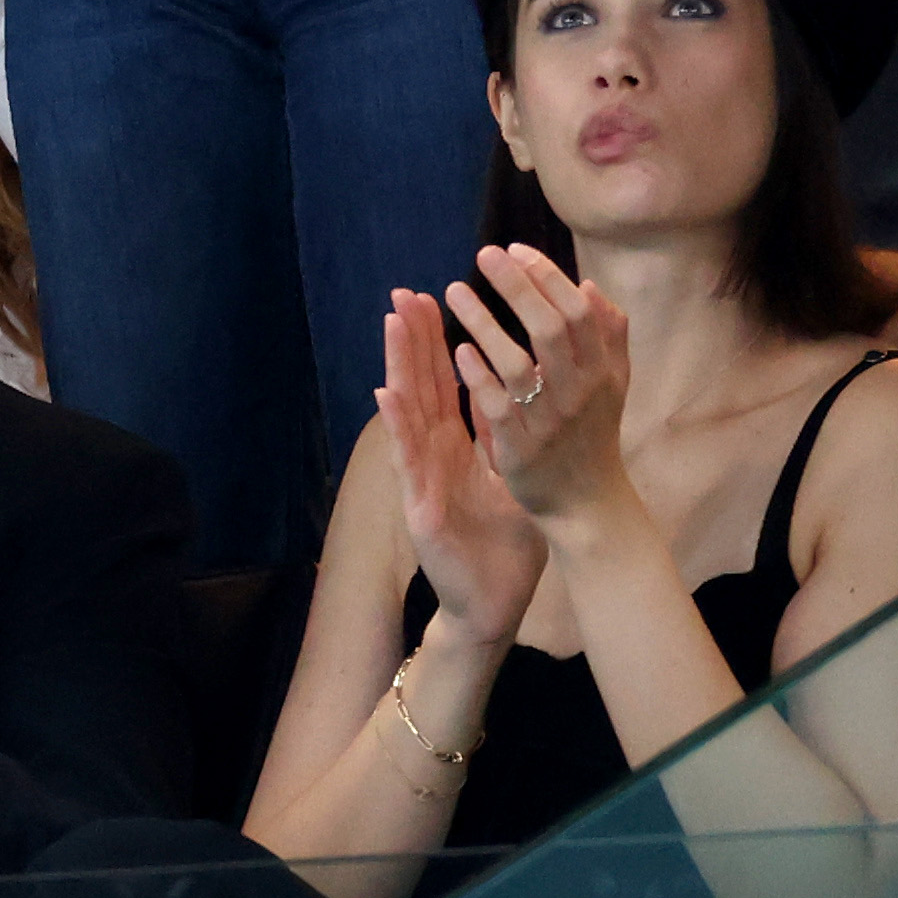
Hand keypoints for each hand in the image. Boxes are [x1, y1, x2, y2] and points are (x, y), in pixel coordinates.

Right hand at [378, 292, 545, 650]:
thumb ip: (503, 438)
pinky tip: (386, 393)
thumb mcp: (510, 479)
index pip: (446, 384)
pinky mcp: (420, 506)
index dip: (437, 343)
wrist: (493, 603)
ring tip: (391, 323)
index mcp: (457, 448)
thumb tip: (512, 393)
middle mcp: (434, 456)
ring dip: (398, 366)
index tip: (433, 299)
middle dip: (413, 340)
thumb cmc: (504, 546)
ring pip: (408, 413)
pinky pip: (408, 460)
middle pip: (422, 387)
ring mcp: (423, 478)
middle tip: (403, 293)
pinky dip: (396, 426)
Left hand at [434, 243, 643, 532]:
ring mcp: (549, 421)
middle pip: (548, 327)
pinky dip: (477, 375)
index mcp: (602, 371)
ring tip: (453, 291)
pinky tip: (457, 349)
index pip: (576, 310)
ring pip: (516, 363)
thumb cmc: (595, 434)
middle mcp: (579, 392)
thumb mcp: (613, 383)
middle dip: (516, 285)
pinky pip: (495, 406)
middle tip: (484, 254)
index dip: (547, 276)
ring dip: (483, 322)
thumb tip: (588, 285)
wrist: (588, 504)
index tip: (515, 250)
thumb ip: (608, 334)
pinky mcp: (520, 449)